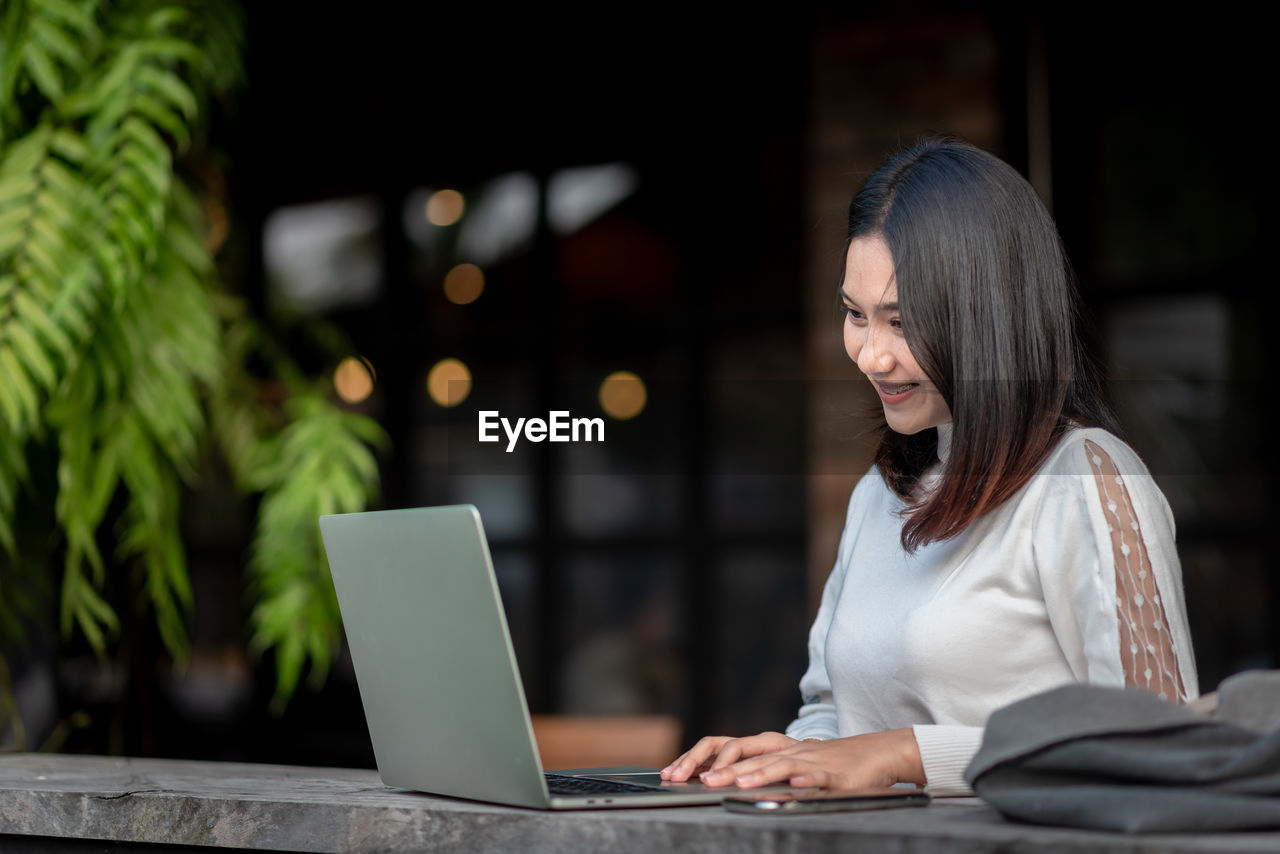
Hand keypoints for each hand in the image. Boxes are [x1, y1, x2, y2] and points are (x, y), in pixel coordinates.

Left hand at [665, 729, 925, 789]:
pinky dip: (805, 778)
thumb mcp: (789, 766)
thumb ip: (761, 770)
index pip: (727, 745)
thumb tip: (725, 781)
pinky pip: (817, 775)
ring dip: (756, 773)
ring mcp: (808, 758)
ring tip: (737, 783)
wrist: (874, 755)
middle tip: (698, 781)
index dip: (701, 757)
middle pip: (747, 753)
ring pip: (777, 763)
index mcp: (771, 746)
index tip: (677, 775)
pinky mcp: (833, 773)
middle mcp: (785, 748)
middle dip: (721, 768)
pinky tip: (795, 782)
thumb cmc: (829, 764)